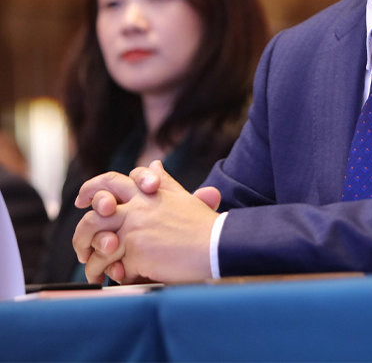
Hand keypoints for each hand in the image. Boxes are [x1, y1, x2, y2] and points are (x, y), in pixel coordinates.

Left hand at [73, 161, 220, 283]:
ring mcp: (136, 228)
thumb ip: (165, 182)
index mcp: (148, 192)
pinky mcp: (137, 250)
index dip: (93, 190)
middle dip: (82, 233)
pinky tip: (114, 280)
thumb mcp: (183, 197)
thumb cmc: (204, 226)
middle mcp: (138, 207)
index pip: (111, 181)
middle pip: (96, 213)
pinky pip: (113, 265)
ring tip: (95, 271)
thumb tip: (154, 164)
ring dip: (93, 260)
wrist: (217, 245)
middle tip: (82, 248)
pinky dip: (111, 274)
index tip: (83, 202)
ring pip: (99, 242)